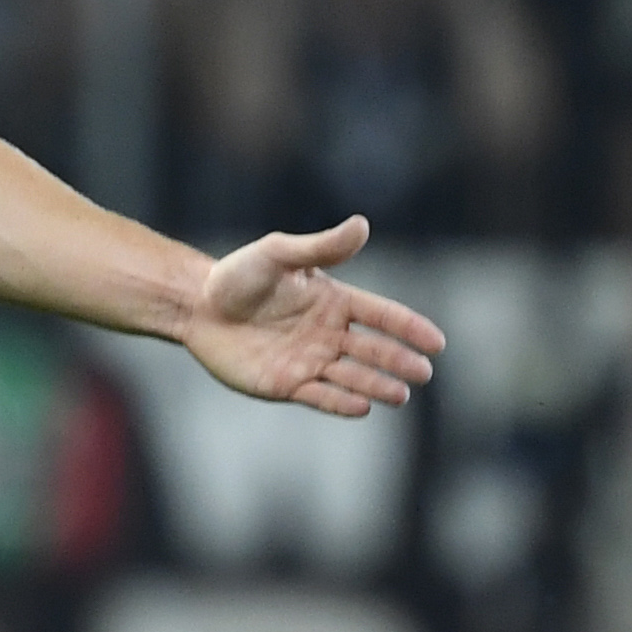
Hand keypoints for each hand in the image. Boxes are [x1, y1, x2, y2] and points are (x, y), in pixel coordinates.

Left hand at [182, 215, 444, 416]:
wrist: (194, 305)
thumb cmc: (237, 276)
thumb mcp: (279, 254)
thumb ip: (321, 246)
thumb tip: (362, 224)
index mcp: (333, 301)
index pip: (381, 315)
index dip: (409, 328)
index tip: (436, 342)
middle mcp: (327, 333)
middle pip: (373, 350)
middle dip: (399, 361)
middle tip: (423, 373)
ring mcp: (308, 360)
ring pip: (352, 376)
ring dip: (377, 386)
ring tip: (400, 395)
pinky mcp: (286, 384)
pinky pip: (320, 396)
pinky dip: (341, 402)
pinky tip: (362, 407)